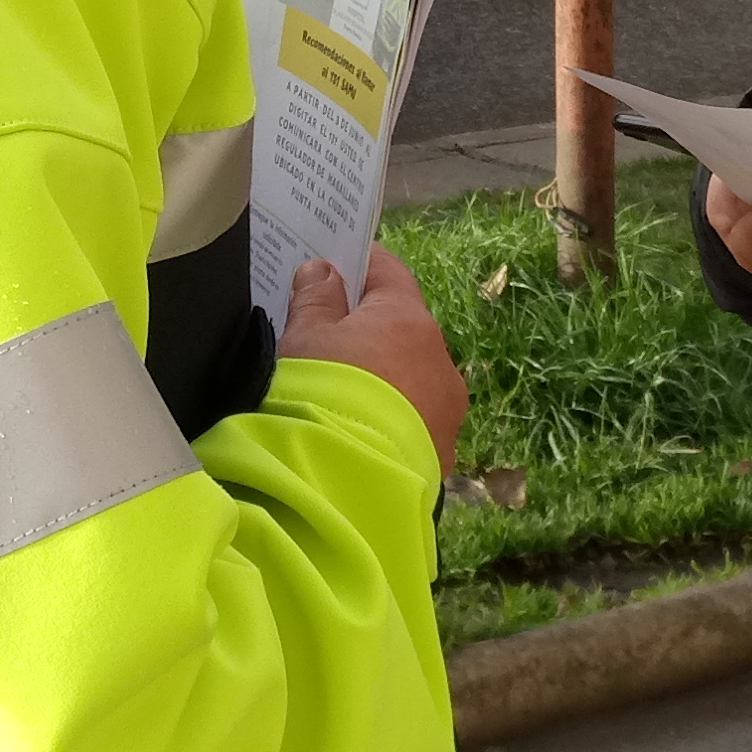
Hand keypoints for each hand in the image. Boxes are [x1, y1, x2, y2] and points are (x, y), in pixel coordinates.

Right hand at [285, 252, 464, 479]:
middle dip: (373, 330)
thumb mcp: (304, 338)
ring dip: (388, 380)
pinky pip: (416, 423)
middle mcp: (440, 359)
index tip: (336, 270)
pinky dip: (394, 421)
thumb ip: (315, 299)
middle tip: (332, 341)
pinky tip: (364, 435)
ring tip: (347, 397)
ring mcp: (447, 410)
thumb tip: (325, 270)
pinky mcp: (443, 454)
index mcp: (407, 318)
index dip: (361, 268)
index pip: (389, 273)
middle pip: (405, 329)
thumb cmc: (322, 393)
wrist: (346, 483)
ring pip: (415, 379)